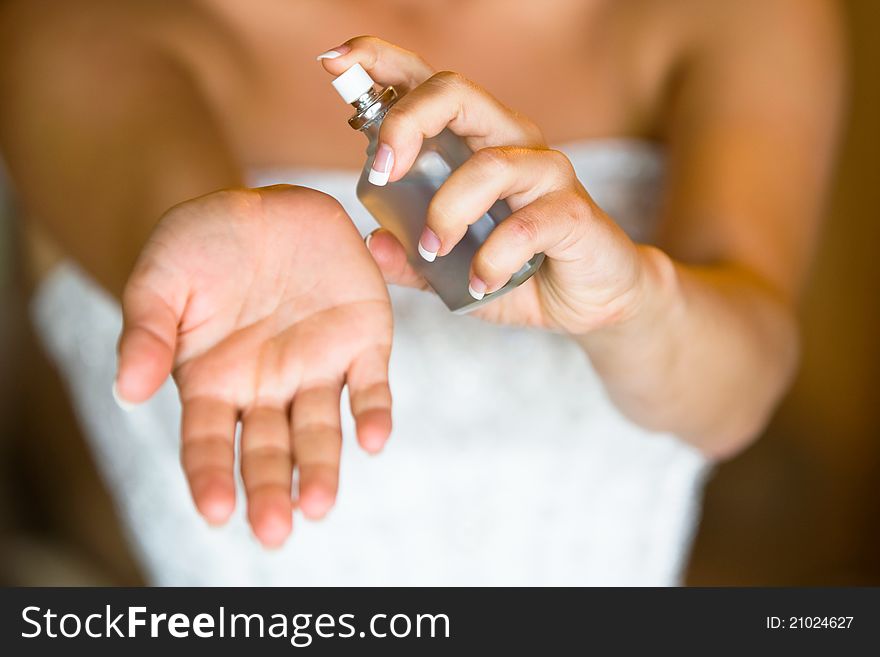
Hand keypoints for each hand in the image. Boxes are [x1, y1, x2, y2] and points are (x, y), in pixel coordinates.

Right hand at [115, 186, 392, 546]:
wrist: (264, 205)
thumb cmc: (203, 245)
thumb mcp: (161, 278)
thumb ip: (146, 333)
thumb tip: (126, 391)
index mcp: (215, 382)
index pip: (209, 442)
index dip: (210, 477)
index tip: (216, 510)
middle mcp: (268, 387)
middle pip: (269, 450)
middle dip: (271, 490)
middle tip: (274, 530)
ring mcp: (317, 368)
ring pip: (321, 431)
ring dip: (322, 468)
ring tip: (318, 504)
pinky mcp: (362, 342)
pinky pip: (371, 386)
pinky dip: (373, 413)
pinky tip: (372, 439)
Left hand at [320, 37, 653, 333]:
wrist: (588, 301)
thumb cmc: (518, 270)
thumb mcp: (451, 270)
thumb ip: (410, 258)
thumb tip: (372, 244)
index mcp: (474, 142)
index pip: (427, 83)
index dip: (380, 61)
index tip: (335, 61)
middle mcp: (510, 141)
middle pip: (455, 93)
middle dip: (406, 123)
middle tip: (380, 173)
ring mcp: (546, 172)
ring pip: (488, 164)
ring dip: (446, 211)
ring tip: (433, 251)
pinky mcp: (573, 211)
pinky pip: (526, 226)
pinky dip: (492, 259)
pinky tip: (480, 282)